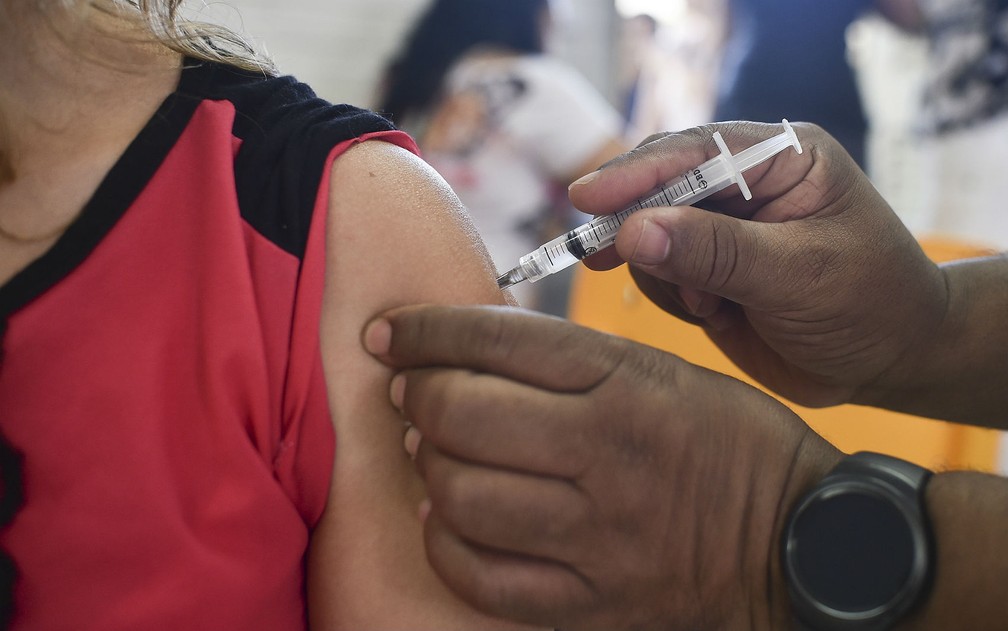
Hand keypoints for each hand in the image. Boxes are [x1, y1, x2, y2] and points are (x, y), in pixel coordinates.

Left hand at [363, 305, 840, 630]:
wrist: (803, 541)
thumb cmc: (730, 442)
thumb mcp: (665, 372)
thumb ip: (574, 360)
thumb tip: (468, 355)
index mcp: (627, 382)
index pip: (496, 341)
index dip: (426, 331)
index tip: (389, 333)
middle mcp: (606, 453)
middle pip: (462, 414)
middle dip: (417, 394)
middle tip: (411, 393)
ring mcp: (598, 534)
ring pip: (462, 494)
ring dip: (427, 467)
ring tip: (430, 452)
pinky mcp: (595, 599)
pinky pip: (484, 578)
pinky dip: (446, 545)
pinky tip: (447, 521)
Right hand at [569, 121, 947, 407]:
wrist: (891, 362)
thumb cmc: (870, 304)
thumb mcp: (799, 275)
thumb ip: (717, 252)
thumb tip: (635, 232)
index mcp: (781, 158)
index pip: (695, 151)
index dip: (637, 174)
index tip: (587, 198)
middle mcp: (746, 185)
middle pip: (660, 187)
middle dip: (632, 221)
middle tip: (596, 252)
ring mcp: (724, 230)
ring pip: (652, 237)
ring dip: (664, 274)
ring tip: (709, 307)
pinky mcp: (709, 271)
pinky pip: (661, 275)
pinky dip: (672, 298)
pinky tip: (714, 315)